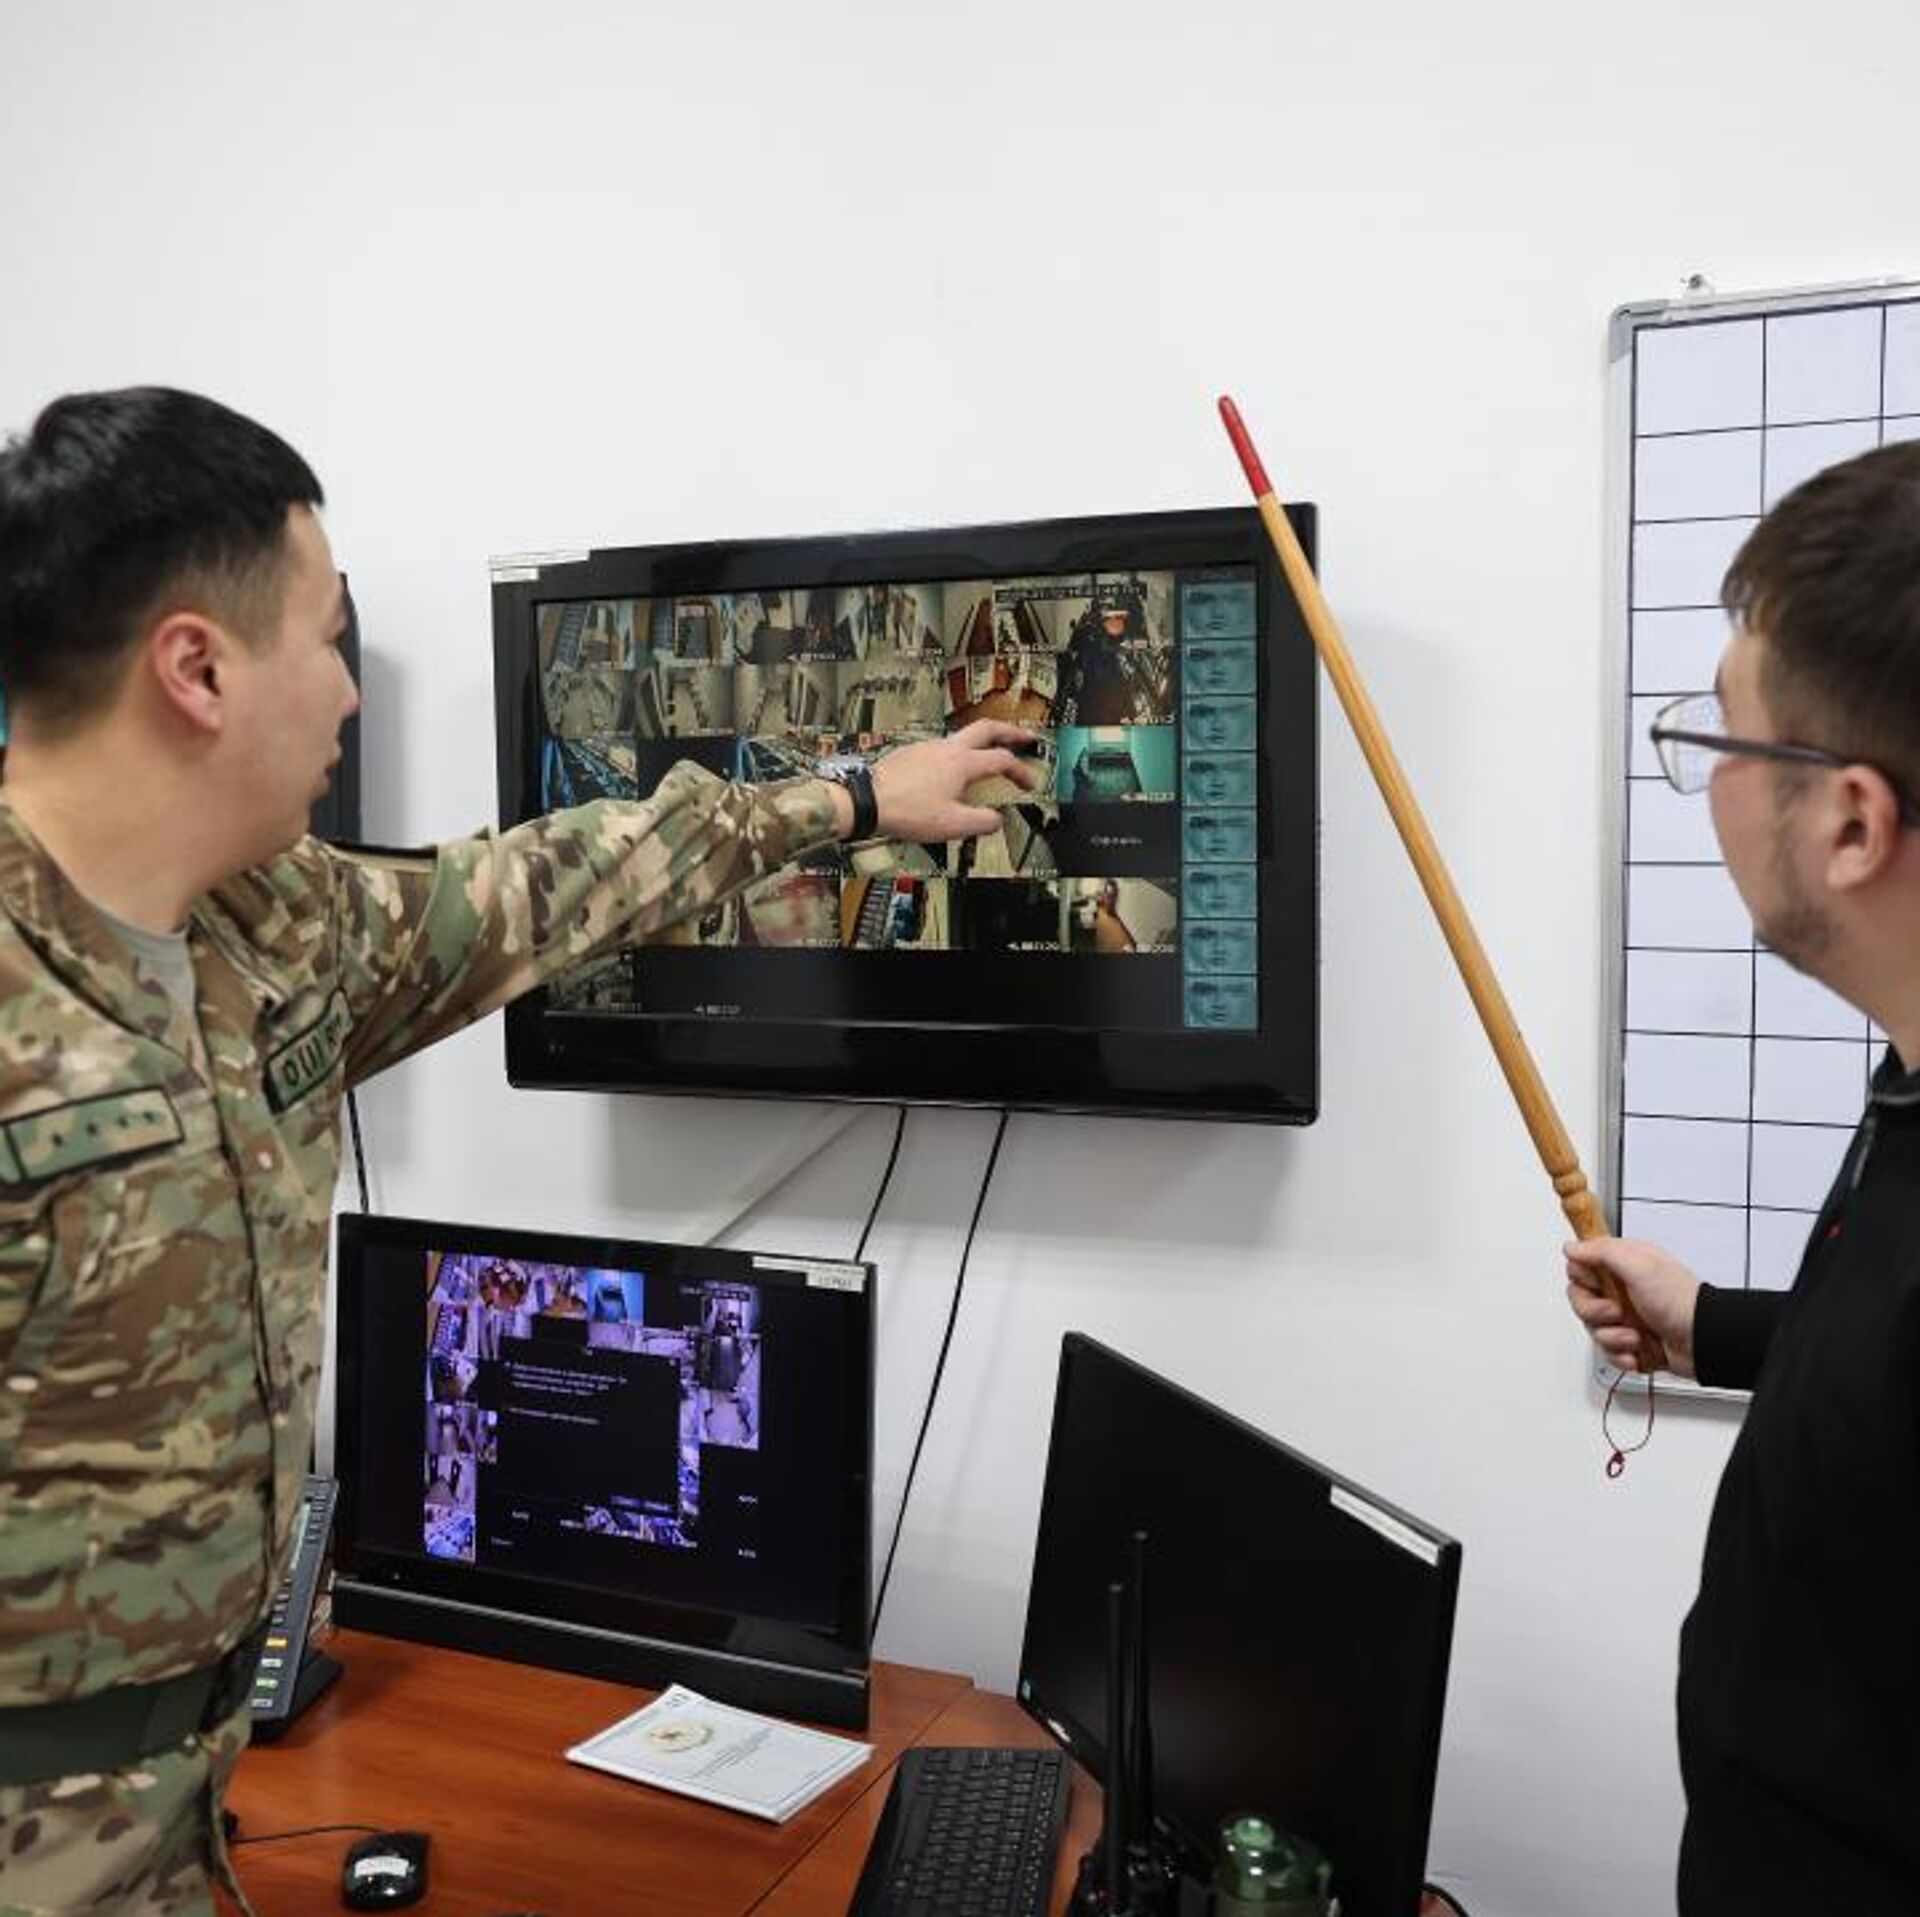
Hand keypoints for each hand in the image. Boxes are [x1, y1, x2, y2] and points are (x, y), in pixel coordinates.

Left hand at [867, 721, 1040, 841]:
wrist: (866, 802)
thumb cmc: (905, 811)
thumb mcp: (953, 825)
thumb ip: (982, 822)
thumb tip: (996, 820)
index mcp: (962, 763)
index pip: (1002, 760)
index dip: (1021, 771)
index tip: (1029, 782)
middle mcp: (946, 749)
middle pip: (986, 729)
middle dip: (1010, 731)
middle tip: (1025, 737)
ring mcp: (926, 748)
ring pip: (961, 736)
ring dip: (981, 741)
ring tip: (987, 753)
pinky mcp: (910, 754)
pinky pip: (941, 748)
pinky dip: (956, 753)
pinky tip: (950, 770)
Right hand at [1564, 1237, 1699, 1377]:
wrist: (1703, 1341)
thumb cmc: (1680, 1301)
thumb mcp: (1640, 1265)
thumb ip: (1601, 1251)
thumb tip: (1572, 1247)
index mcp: (1622, 1265)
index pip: (1579, 1268)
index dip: (1584, 1279)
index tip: (1600, 1284)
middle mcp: (1620, 1289)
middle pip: (1580, 1300)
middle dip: (1595, 1312)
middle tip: (1617, 1312)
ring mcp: (1624, 1317)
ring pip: (1592, 1328)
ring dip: (1612, 1336)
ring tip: (1634, 1336)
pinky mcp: (1629, 1342)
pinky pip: (1607, 1351)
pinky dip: (1621, 1354)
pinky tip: (1637, 1350)